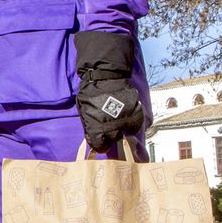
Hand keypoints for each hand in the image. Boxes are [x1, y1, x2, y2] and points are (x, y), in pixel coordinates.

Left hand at [74, 31, 144, 150]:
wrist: (104, 76)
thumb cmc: (90, 94)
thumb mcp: (84, 111)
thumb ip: (89, 126)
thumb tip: (93, 138)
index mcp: (96, 127)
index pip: (99, 146)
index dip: (99, 144)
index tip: (99, 142)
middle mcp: (112, 127)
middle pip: (113, 140)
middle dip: (110, 137)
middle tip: (108, 130)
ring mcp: (125, 119)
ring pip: (126, 133)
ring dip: (122, 129)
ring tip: (118, 122)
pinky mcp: (136, 112)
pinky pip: (137, 124)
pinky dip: (133, 124)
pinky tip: (127, 118)